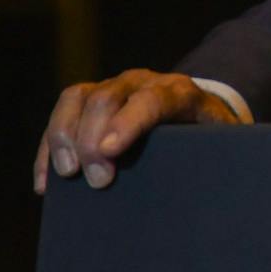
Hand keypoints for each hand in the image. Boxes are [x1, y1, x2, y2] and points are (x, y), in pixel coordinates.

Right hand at [33, 69, 240, 194]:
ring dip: (64, 135)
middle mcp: (142, 82)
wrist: (197, 109)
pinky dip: (49, 146)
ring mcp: (113, 87)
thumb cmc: (210, 135)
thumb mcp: (224, 142)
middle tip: (96, 180)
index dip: (129, 123)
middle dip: (94, 139)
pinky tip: (46, 182)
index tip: (110, 152)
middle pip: (107, 98)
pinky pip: (62, 112)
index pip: (152, 100)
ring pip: (77, 98)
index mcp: (179, 92)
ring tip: (66, 174)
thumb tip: (218, 189)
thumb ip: (222, 156)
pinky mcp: (89, 99)